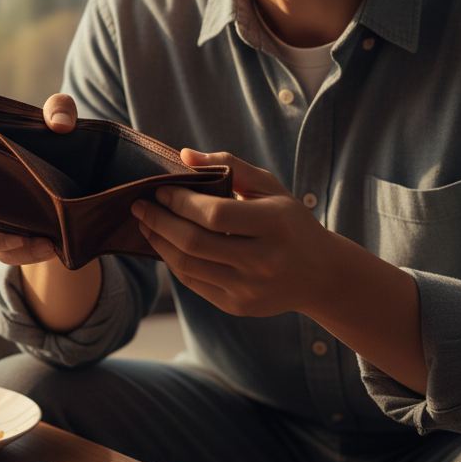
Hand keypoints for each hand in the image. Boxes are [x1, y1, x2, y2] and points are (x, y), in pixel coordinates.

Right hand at [0, 93, 78, 266]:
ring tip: (40, 240)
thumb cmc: (52, 140)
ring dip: (5, 243)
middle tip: (12, 227)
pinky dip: (29, 254)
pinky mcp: (8, 238)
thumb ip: (60, 109)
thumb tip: (59, 125)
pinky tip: (52, 245)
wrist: (76, 178)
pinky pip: (7, 254)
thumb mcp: (59, 118)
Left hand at [130, 149, 332, 317]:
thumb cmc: (290, 221)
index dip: (180, 201)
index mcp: (275, 223)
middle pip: (194, 242)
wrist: (321, 274)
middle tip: (139, 205)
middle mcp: (265, 260)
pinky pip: (193, 283)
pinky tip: (164, 244)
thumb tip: (184, 155)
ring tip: (146, 223)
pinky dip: (173, 262)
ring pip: (188, 266)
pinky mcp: (239, 306)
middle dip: (158, 221)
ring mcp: (251, 288)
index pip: (214, 214)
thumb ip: (230, 165)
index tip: (159, 189)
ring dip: (159, 242)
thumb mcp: (270, 187)